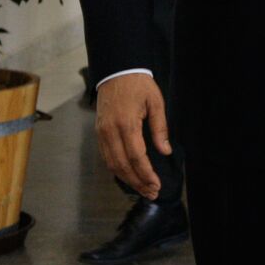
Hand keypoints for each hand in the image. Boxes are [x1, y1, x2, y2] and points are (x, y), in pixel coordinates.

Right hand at [94, 73, 169, 199]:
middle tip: (151, 193)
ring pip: (112, 164)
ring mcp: (102, 133)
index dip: (146, 174)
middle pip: (122, 165)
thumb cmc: (139, 85)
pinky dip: (116, 169)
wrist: (116, 71)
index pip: (136, 157)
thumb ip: (160, 127)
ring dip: (126, 179)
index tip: (156, 185)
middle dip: (137, 182)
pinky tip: (128, 175)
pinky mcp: (99, 133)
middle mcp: (111, 131)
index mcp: (127, 123)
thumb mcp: (156, 102)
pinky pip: (106, 156)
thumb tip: (165, 151)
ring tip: (142, 189)